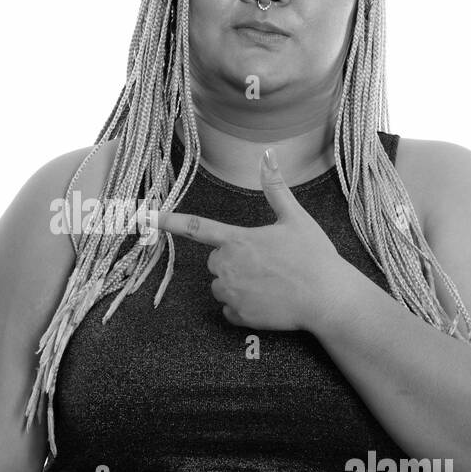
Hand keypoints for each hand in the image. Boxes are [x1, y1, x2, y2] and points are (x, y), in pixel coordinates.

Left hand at [148, 148, 346, 331]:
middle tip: (265, 264)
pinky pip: (229, 311)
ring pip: (220, 287)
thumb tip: (268, 155)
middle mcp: (227, 266)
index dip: (167, 222)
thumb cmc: (314, 257)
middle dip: (232, 263)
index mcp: (237, 240)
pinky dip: (244, 308)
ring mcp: (231, 293)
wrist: (327, 299)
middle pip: (215, 263)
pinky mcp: (238, 316)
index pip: (196, 228)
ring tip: (269, 284)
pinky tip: (267, 302)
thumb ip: (276, 188)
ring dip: (236, 286)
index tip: (144, 217)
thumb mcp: (296, 218)